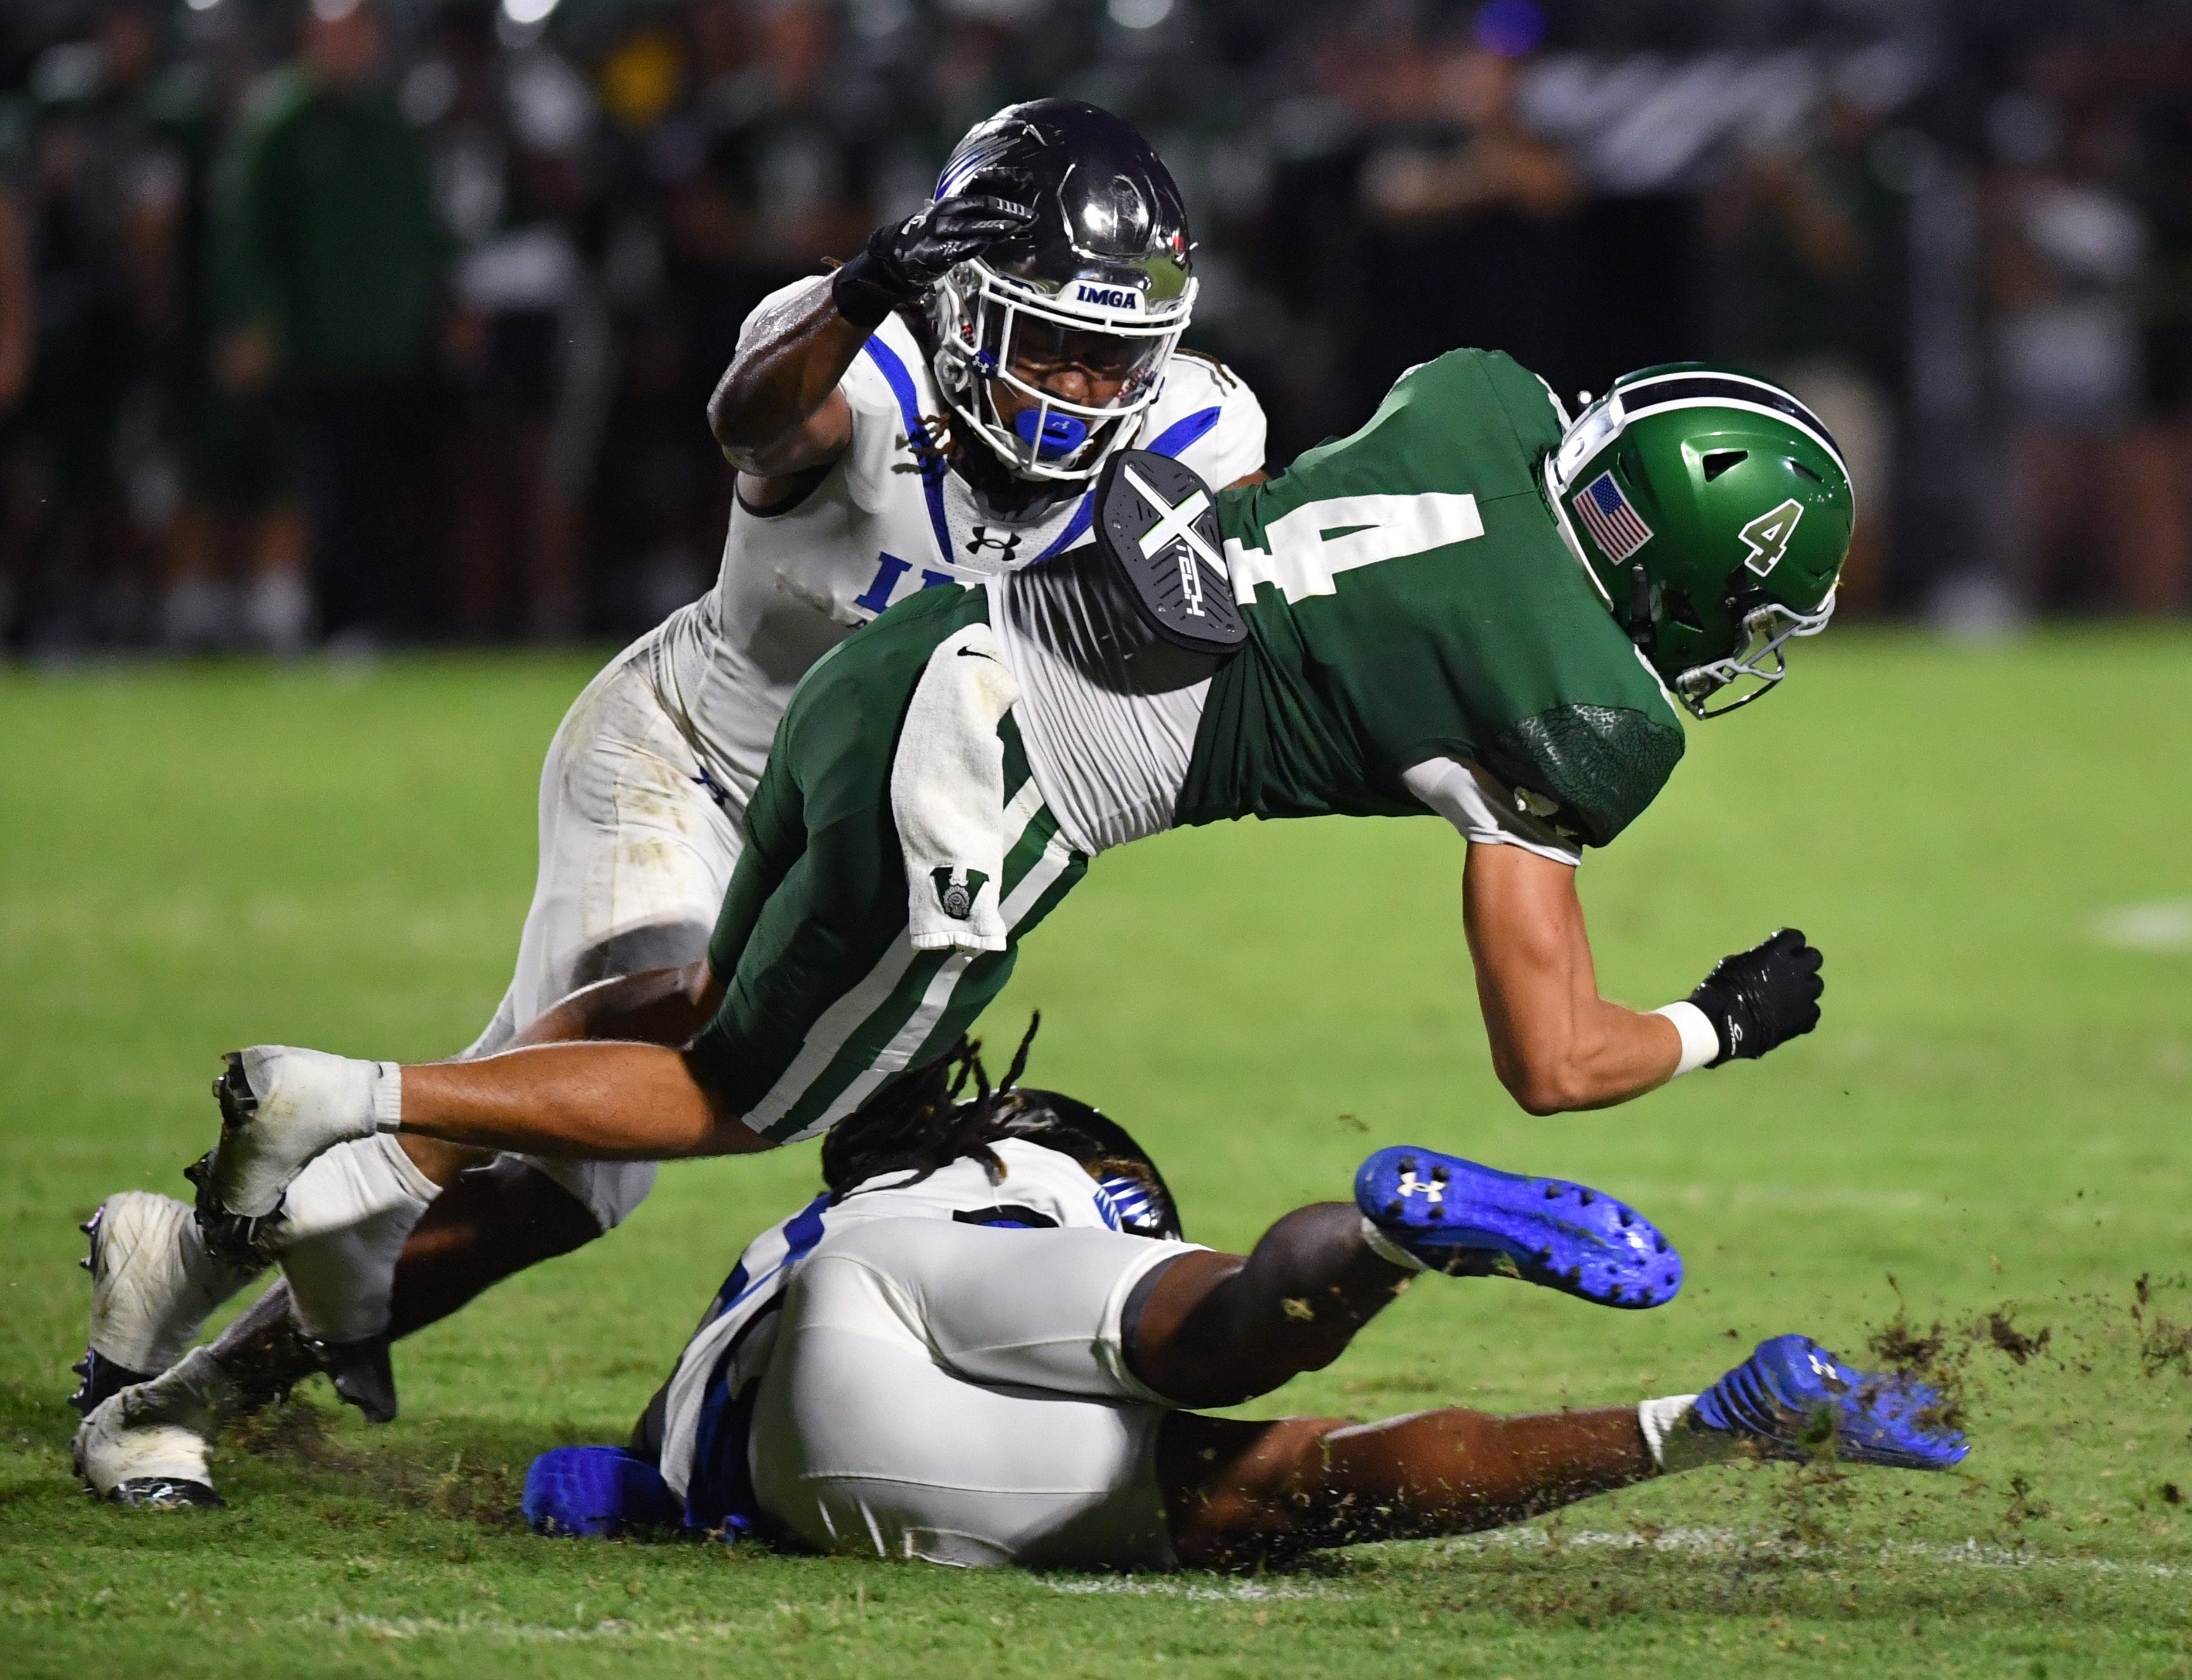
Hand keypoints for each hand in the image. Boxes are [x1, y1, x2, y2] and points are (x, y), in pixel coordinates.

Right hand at [830, 189, 1034, 328]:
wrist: (900, 256)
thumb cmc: (936, 236)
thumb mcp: (958, 219)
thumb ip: (984, 215)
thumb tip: (1017, 215)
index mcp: (954, 199)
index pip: (980, 182)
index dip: (1003, 178)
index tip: (1026, 179)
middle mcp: (947, 211)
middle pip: (980, 204)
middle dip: (1006, 208)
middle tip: (1029, 213)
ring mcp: (939, 231)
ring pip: (969, 225)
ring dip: (993, 227)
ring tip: (1014, 227)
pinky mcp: (934, 252)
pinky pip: (956, 248)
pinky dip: (972, 246)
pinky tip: (986, 244)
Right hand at [1687, 928, 1822, 1064]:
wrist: (1725, 1024)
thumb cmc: (1723, 989)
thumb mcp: (1736, 963)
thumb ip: (1758, 959)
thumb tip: (1763, 961)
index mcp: (1777, 952)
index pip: (1796, 937)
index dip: (1788, 944)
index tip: (1780, 949)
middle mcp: (1796, 969)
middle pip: (1814, 957)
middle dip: (1804, 962)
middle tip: (1790, 971)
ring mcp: (1803, 994)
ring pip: (1816, 984)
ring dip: (1804, 987)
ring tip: (1789, 996)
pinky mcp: (1805, 1017)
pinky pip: (1813, 1010)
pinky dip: (1803, 1012)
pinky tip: (1790, 1015)